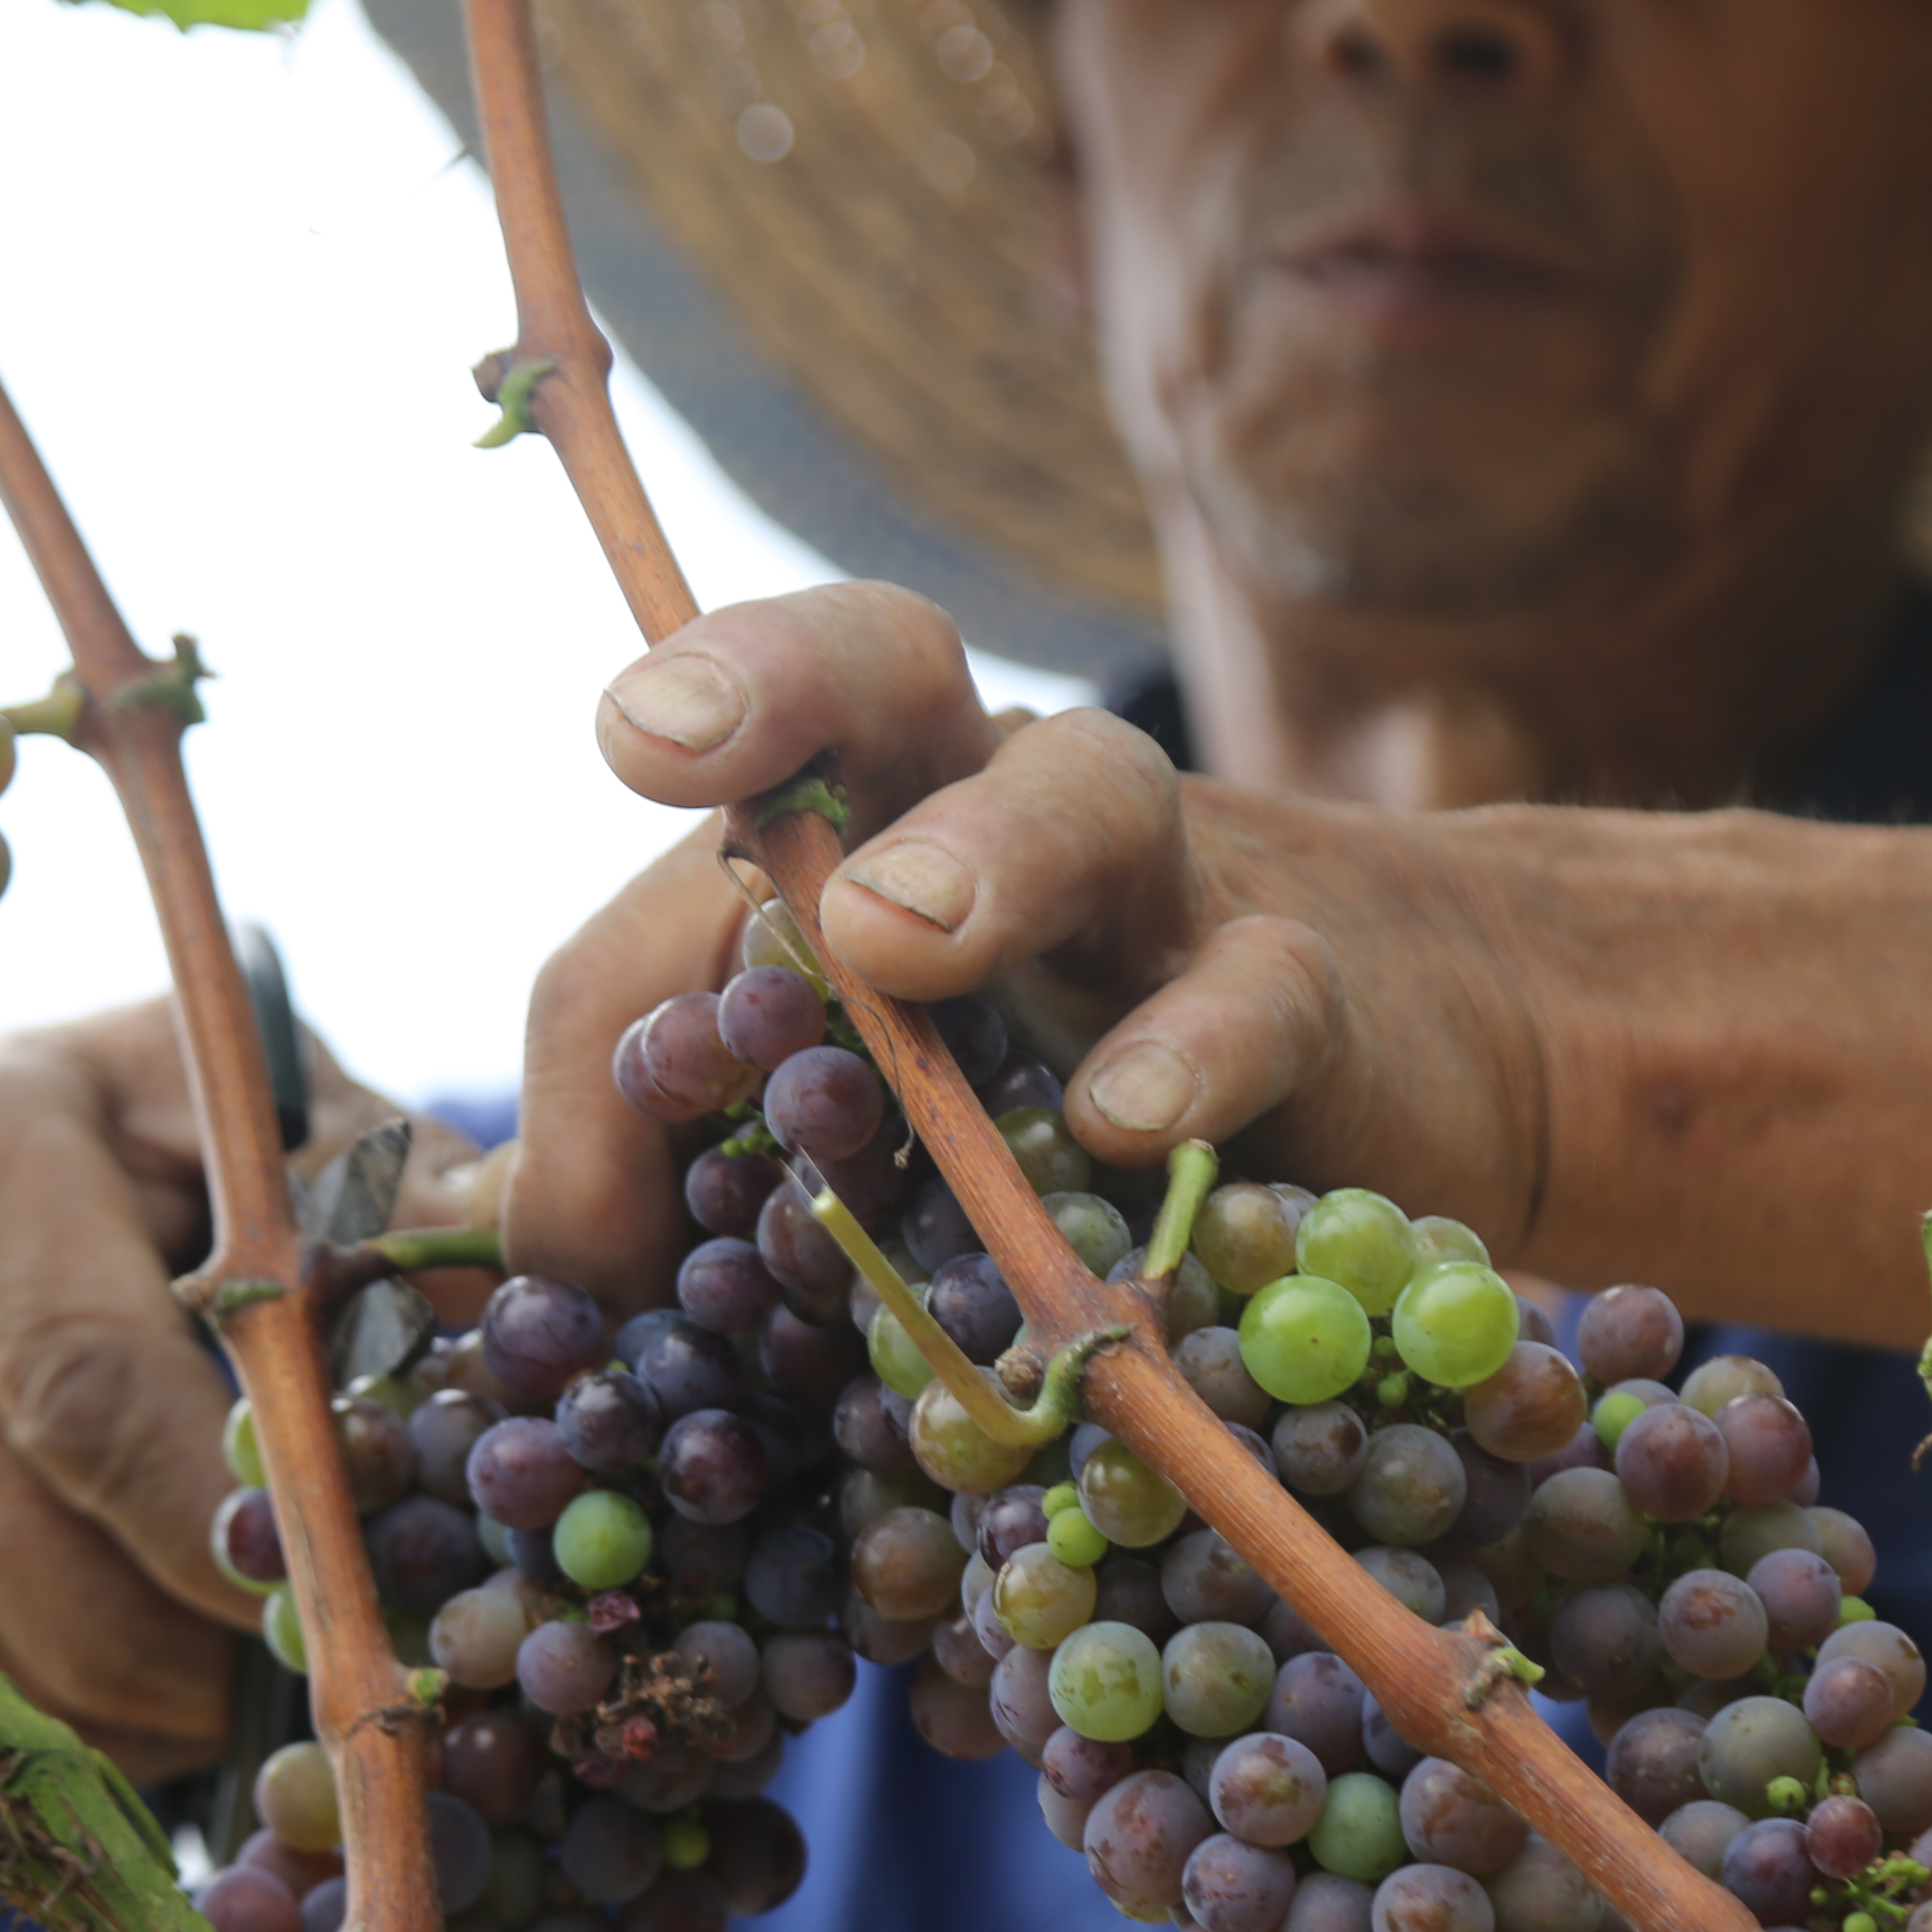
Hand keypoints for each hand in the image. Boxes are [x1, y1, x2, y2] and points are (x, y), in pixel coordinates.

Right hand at [0, 997, 477, 1778]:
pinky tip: (126, 1642)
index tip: (355, 1594)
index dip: (240, 1533)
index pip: (102, 1404)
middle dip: (235, 1654)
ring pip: (23, 1686)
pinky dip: (72, 1729)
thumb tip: (519, 1282)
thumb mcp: (246, 1111)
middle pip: (69, 1587)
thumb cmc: (121, 1146)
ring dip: (168, 1704)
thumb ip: (381, 1187)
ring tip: (229, 1615)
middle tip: (333, 1627)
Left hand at [506, 581, 1550, 1306]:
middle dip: (770, 680)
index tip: (593, 980)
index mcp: (868, 816)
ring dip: (981, 851)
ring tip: (890, 931)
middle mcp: (1001, 804)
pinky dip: (1191, 1044)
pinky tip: (1125, 1117)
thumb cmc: (1079, 1092)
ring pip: (1087, 791)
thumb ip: (703, 1166)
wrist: (1402, 1070)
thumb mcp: (875, 1128)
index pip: (716, 814)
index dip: (625, 959)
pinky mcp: (1312, 995)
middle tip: (657, 738)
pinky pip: (1257, 989)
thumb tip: (528, 1264)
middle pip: (887, 667)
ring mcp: (1167, 886)